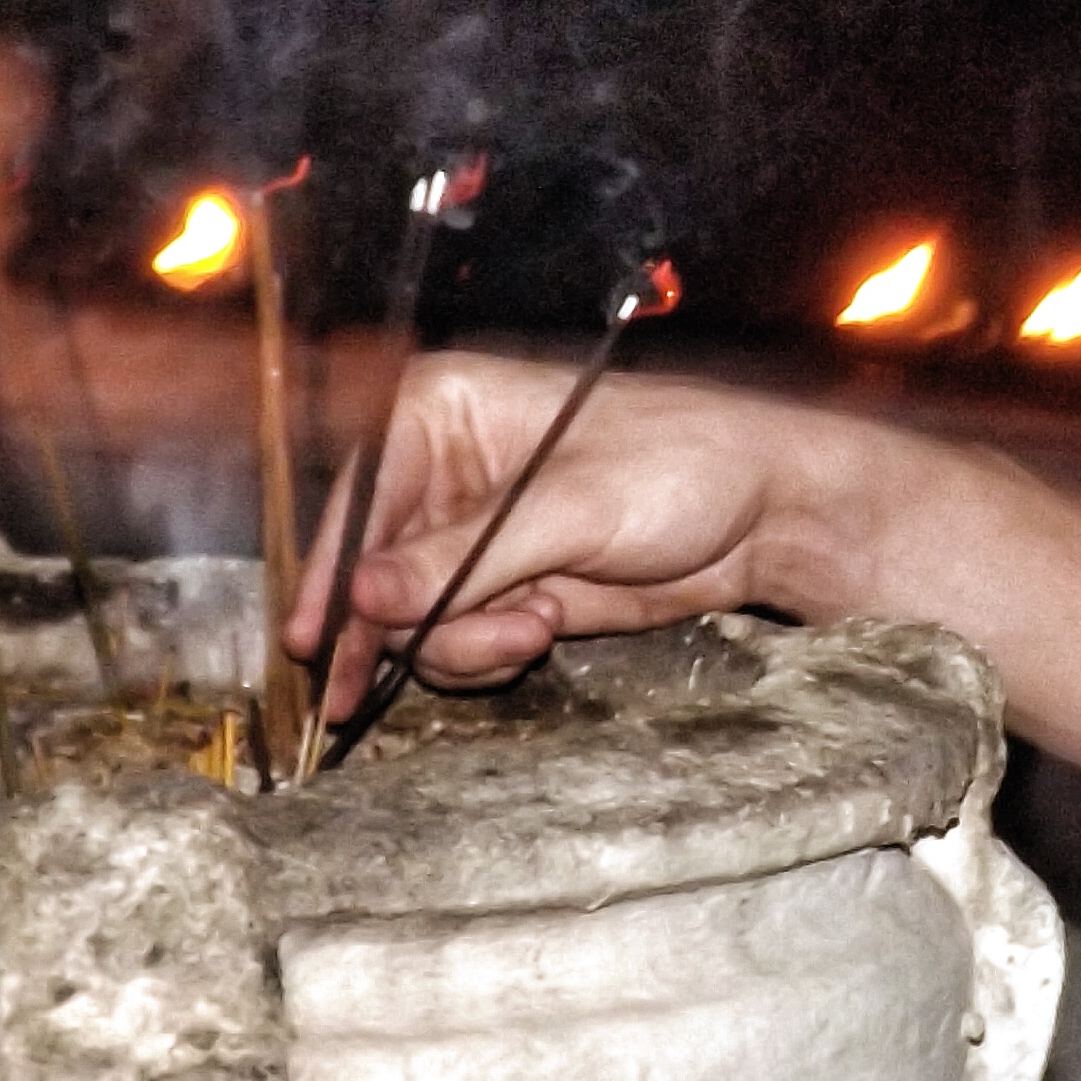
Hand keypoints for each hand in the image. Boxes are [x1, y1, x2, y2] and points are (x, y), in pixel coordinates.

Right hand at [281, 356, 828, 721]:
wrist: (765, 513)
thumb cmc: (679, 466)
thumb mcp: (568, 508)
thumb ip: (462, 558)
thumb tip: (364, 597)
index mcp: (444, 410)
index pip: (357, 493)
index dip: (331, 568)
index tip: (315, 636)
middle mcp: (444, 471)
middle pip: (372, 569)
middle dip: (407, 624)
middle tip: (413, 670)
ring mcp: (472, 536)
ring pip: (411, 618)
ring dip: (461, 643)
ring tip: (535, 629)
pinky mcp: (504, 586)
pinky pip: (455, 640)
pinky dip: (487, 652)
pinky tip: (545, 628)